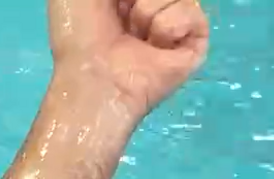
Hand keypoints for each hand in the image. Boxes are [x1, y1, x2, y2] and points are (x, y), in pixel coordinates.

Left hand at [48, 0, 209, 117]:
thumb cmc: (78, 32)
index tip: (118, 4)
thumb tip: (133, 0)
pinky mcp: (195, 41)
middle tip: (120, 12)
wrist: (93, 76)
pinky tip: (152, 45)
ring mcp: (178, 22)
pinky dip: (166, 26)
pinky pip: (190, 11)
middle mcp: (155, 6)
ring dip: (146, 9)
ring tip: (133, 33)